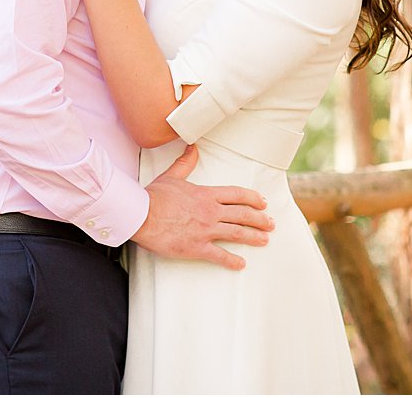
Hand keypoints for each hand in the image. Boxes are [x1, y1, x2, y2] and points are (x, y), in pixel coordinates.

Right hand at [132, 145, 274, 270]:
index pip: (236, 194)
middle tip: (271, 223)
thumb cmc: (154, 196)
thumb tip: (192, 147)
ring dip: (253, 237)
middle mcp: (210, 211)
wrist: (141, 214)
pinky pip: (219, 255)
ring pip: (236, 233)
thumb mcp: (172, 176)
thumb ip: (185, 163)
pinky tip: (241, 264)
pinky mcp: (196, 247)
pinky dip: (232, 260)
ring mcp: (205, 230)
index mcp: (206, 194)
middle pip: (242, 214)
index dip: (253, 198)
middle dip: (260, 219)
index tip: (263, 203)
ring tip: (265, 240)